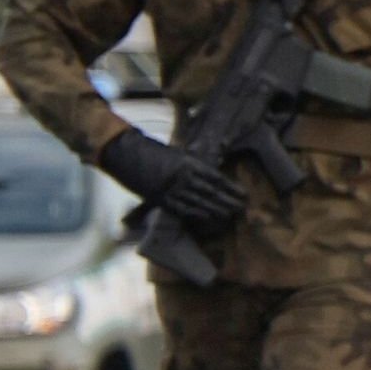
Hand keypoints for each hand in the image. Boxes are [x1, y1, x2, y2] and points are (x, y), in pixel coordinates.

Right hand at [98, 129, 246, 232]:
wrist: (126, 154)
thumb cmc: (153, 151)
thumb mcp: (178, 153)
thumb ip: (195, 162)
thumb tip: (213, 169)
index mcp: (188, 162)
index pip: (216, 177)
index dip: (231, 187)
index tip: (244, 193)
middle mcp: (183, 177)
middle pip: (210, 192)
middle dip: (227, 201)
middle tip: (242, 208)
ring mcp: (171, 189)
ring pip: (199, 202)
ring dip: (216, 210)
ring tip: (230, 215)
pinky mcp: (160, 199)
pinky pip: (181, 209)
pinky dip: (196, 214)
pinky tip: (208, 218)